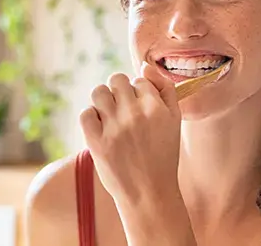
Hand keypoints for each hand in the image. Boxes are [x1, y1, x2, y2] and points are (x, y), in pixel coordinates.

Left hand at [79, 61, 182, 209]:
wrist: (149, 193)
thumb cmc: (163, 156)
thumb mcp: (175, 121)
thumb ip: (165, 89)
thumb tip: (145, 65)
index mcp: (156, 107)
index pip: (139, 79)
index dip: (138, 91)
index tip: (140, 108)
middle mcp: (135, 114)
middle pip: (117, 79)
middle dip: (119, 91)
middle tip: (123, 110)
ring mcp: (114, 128)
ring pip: (98, 92)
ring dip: (103, 100)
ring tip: (110, 115)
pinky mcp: (96, 142)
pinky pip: (85, 113)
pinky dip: (91, 117)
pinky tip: (101, 127)